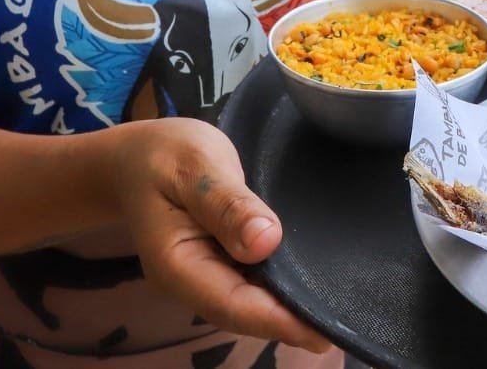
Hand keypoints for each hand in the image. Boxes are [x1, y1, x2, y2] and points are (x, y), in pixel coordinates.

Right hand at [107, 119, 330, 352]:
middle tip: (350, 322)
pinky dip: (284, 286)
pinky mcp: (224, 262)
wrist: (136, 157)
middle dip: (294, 320)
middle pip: (247, 311)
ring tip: (343, 308)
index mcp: (178, 266)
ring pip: (253, 301)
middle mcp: (194, 281)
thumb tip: (266, 241)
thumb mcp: (194, 166)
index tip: (323, 330)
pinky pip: (255, 282)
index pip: (234, 304)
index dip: (279, 320)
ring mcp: (209, 275)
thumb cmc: (163, 155)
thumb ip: (226, 203)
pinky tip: (318, 282)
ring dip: (292, 307)